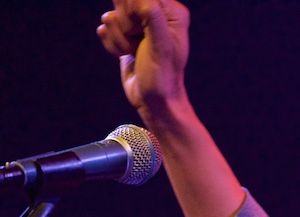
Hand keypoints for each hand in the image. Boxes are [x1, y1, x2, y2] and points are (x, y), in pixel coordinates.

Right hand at [96, 0, 189, 124]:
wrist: (153, 101)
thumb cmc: (162, 76)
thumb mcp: (161, 45)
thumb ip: (151, 15)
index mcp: (172, 12)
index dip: (132, 10)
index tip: (139, 29)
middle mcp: (155, 14)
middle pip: (123, 1)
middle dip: (124, 25)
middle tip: (139, 42)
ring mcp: (139, 25)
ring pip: (111, 16)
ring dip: (119, 38)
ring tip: (134, 52)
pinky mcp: (125, 35)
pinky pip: (105, 29)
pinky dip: (112, 44)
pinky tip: (126, 55)